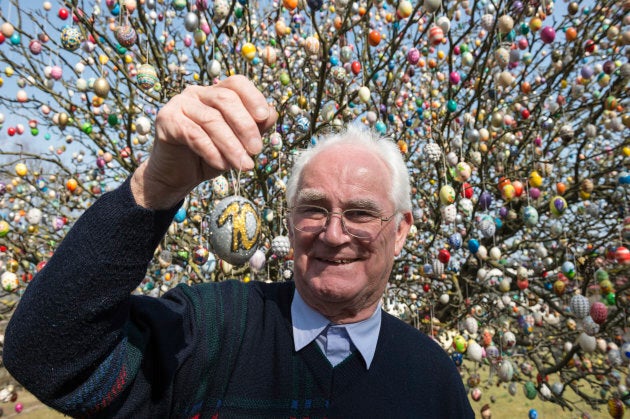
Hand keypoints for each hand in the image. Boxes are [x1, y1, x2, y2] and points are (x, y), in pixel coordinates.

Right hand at [131, 75, 276, 208]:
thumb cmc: (211, 155)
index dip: (253, 97)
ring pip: (212, 119)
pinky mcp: (166, 120)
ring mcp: (180, 104)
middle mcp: (197, 93)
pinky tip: (222, 164)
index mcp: (216, 92)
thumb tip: (271, 114)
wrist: (178, 175)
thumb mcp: (239, 143)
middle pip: (225, 99)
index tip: (264, 118)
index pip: (237, 83)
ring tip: (244, 165)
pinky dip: (212, 151)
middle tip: (256, 150)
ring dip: (231, 145)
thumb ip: (255, 127)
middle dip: (245, 126)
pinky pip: (194, 134)